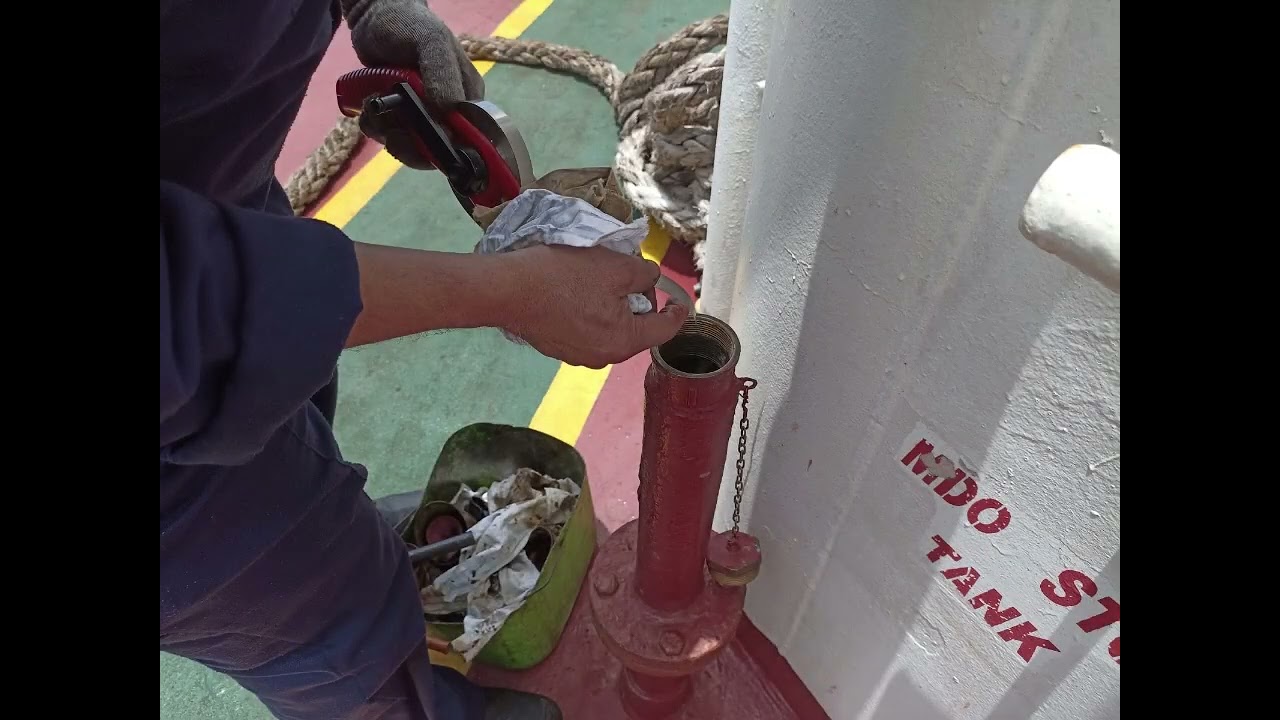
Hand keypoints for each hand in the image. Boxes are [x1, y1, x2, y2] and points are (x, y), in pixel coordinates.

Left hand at [342, 0, 483, 168]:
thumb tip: (447, 112)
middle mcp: (448, 112)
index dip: (442, 148)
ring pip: (409, 145)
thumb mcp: (432, 42)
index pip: (464, 139)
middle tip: (386, 123)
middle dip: (407, 141)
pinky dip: (375, 127)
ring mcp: (422, 115)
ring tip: (372, 107)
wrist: (374, 16)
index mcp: (466, 98)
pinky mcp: (399, 116)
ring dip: (386, 132)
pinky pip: (389, 135)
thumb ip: (443, 75)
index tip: (415, 136)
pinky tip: (368, 108)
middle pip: (434, 150)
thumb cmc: (408, 24)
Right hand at [499, 245, 688, 368]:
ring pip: (610, 329)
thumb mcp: (615, 266)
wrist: (507, 289)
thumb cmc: (563, 276)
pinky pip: (587, 330)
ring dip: (612, 306)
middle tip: (626, 274)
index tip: (680, 301)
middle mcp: (603, 358)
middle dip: (638, 303)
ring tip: (597, 280)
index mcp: (623, 342)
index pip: (664, 330)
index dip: (676, 312)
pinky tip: (575, 292)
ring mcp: (578, 356)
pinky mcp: (558, 348)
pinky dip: (590, 312)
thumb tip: (651, 280)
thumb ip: (644, 274)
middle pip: (636, 330)